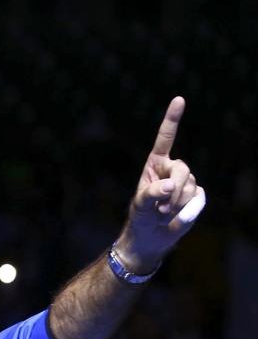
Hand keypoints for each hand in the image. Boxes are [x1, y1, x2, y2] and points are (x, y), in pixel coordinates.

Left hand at [113, 97, 203, 274]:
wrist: (150, 239)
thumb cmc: (140, 219)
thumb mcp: (140, 207)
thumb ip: (151, 194)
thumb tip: (169, 185)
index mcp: (155, 165)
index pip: (165, 139)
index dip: (172, 120)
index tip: (179, 100)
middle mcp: (172, 169)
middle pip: (183, 169)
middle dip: (173, 190)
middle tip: (160, 209)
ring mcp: (186, 182)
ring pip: (191, 185)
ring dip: (177, 204)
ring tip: (163, 215)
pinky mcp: (196, 195)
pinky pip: (198, 199)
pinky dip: (187, 211)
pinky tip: (176, 217)